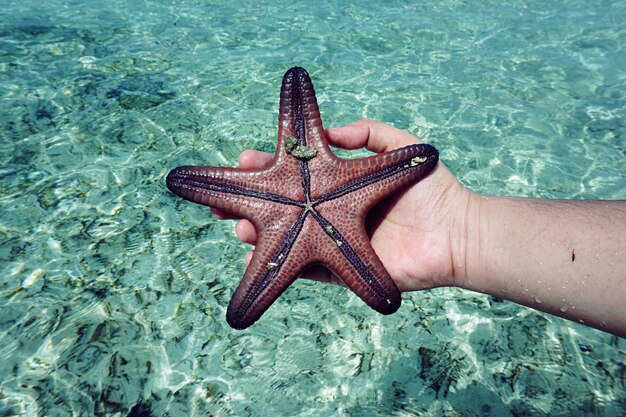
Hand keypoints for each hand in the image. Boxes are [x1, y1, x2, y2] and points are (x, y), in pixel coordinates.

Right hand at [212, 119, 471, 291]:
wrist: (456, 233)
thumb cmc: (431, 189)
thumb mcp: (400, 147)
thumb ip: (367, 131)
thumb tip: (328, 129)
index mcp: (340, 186)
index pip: (295, 175)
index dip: (269, 166)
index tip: (245, 157)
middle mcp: (331, 213)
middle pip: (281, 207)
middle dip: (249, 201)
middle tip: (222, 197)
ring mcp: (333, 242)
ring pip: (284, 237)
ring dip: (255, 230)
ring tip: (235, 223)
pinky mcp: (341, 270)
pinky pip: (303, 270)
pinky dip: (276, 263)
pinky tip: (254, 252)